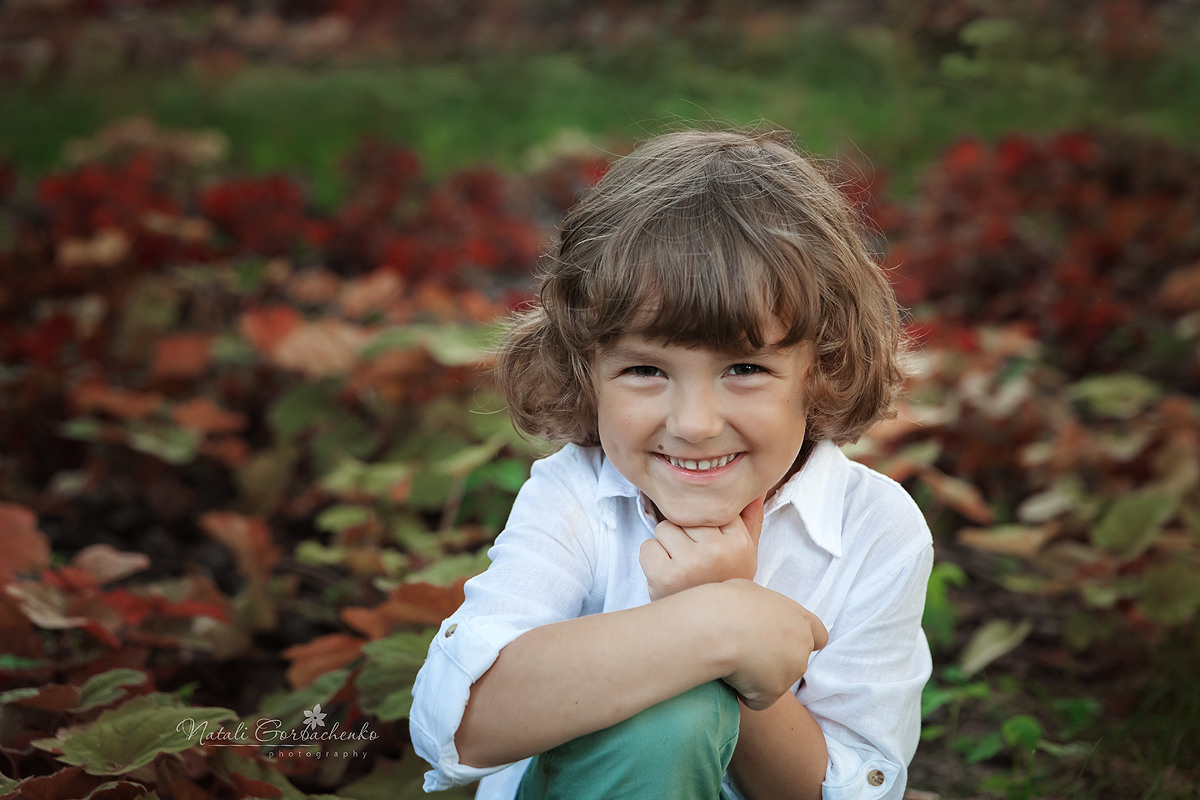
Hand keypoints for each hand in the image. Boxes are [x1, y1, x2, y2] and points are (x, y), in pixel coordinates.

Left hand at [640, 496, 764, 600]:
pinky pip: (647, 547)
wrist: (708, 629)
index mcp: (740, 543)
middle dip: (684, 535)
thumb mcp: (746, 553)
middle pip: (685, 516)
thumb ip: (750, 518)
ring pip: (664, 528)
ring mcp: (692, 564)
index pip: (709, 508)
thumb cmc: (722, 584)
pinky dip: (651, 561)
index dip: (703, 527)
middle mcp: (718, 552)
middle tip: (695, 562)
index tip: (708, 548)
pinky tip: (667, 577)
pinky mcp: (666, 576)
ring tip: (681, 569)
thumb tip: (755, 487)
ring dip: (666, 547)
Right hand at [715, 579, 828, 710]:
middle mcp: (802, 646)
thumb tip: (754, 613)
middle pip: (794, 661)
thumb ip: (764, 608)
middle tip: (748, 653)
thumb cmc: (729, 604)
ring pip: (774, 681)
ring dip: (757, 676)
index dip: (803, 640)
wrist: (718, 628)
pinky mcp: (774, 693)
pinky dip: (744, 692)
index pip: (818, 635)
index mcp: (799, 619)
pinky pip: (757, 699)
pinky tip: (728, 677)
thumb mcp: (750, 592)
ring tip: (732, 659)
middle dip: (776, 661)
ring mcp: (790, 672)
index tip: (785, 643)